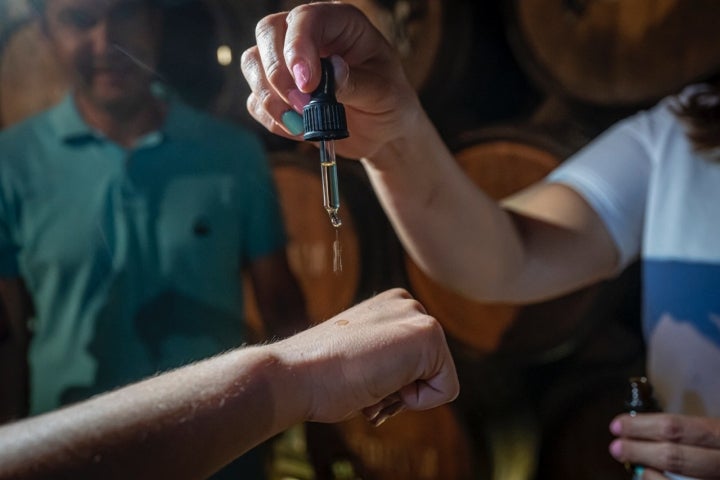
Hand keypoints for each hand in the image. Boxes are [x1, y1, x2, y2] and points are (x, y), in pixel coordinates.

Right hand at [241, 2, 420, 159]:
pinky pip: (255, 101)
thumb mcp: (384, 93)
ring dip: (271, 98)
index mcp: (339, 23)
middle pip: (268, 32)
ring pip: (253, 63)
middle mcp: (308, 35)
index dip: (298, 47)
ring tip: (303, 122)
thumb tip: (332, 71)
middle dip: (277, 72)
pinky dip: (272, 120)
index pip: (305, 18)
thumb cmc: (390, 103)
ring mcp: (288, 63)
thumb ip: (357, 82)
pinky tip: (301, 130)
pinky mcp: (278, 93)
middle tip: (302, 104)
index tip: (307, 84)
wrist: (383, 133)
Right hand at [270, 288, 458, 424]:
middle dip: (401, 390)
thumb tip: (400, 377)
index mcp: (390, 306)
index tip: (357, 375)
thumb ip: (384, 357)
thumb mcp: (359, 358)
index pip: (417, 363)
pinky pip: (446, 389)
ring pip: (439, 380)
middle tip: (362, 381)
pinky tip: (382, 381)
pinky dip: (417, 401)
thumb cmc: (320, 377)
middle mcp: (407, 303)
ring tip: (368, 381)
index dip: (390, 384)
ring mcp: (417, 315)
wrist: (296, 375)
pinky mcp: (428, 333)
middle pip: (431, 370)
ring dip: (404, 396)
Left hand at [609, 412, 719, 478]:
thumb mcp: (714, 432)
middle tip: (616, 446)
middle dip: (637, 449)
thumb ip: (689, 433)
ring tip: (631, 464)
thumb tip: (641, 429)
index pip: (676, 428)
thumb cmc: (719, 447)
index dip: (641, 426)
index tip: (618, 424)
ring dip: (647, 473)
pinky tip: (648, 478)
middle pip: (673, 455)